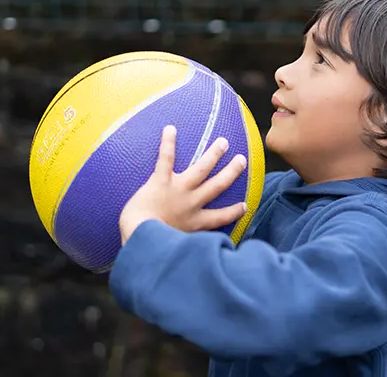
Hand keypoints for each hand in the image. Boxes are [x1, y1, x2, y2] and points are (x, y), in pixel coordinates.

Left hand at [119, 125, 247, 244]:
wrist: (141, 235)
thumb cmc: (152, 245)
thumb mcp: (176, 249)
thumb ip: (185, 247)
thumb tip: (189, 257)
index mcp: (196, 222)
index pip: (220, 217)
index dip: (234, 211)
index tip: (245, 205)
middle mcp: (192, 203)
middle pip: (217, 185)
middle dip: (231, 172)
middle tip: (241, 160)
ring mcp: (179, 190)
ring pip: (201, 169)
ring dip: (213, 154)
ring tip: (222, 142)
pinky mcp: (161, 180)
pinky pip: (166, 158)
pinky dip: (168, 142)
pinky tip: (170, 128)